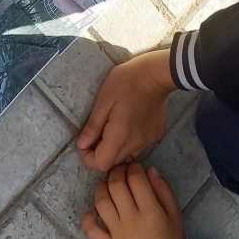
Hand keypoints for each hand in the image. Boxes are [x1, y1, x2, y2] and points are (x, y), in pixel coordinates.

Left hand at [77, 50, 176, 171]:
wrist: (156, 74)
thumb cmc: (126, 82)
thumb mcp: (103, 100)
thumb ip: (93, 126)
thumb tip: (82, 145)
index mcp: (121, 136)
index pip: (101, 164)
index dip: (88, 158)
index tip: (85, 143)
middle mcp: (136, 144)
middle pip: (114, 163)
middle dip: (100, 153)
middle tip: (96, 133)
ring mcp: (149, 141)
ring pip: (126, 157)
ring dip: (115, 149)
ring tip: (111, 128)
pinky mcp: (157, 136)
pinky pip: (138, 147)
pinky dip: (128, 143)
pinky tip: (128, 125)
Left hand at [83, 164, 192, 238]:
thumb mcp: (176, 215)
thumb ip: (164, 190)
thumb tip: (149, 170)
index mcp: (151, 211)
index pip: (136, 179)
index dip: (133, 168)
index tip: (134, 168)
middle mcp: (131, 220)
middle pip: (115, 186)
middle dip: (116, 172)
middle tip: (119, 172)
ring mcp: (117, 234)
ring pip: (101, 202)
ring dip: (101, 189)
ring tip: (108, 187)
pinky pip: (91, 229)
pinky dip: (88, 216)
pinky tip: (95, 211)